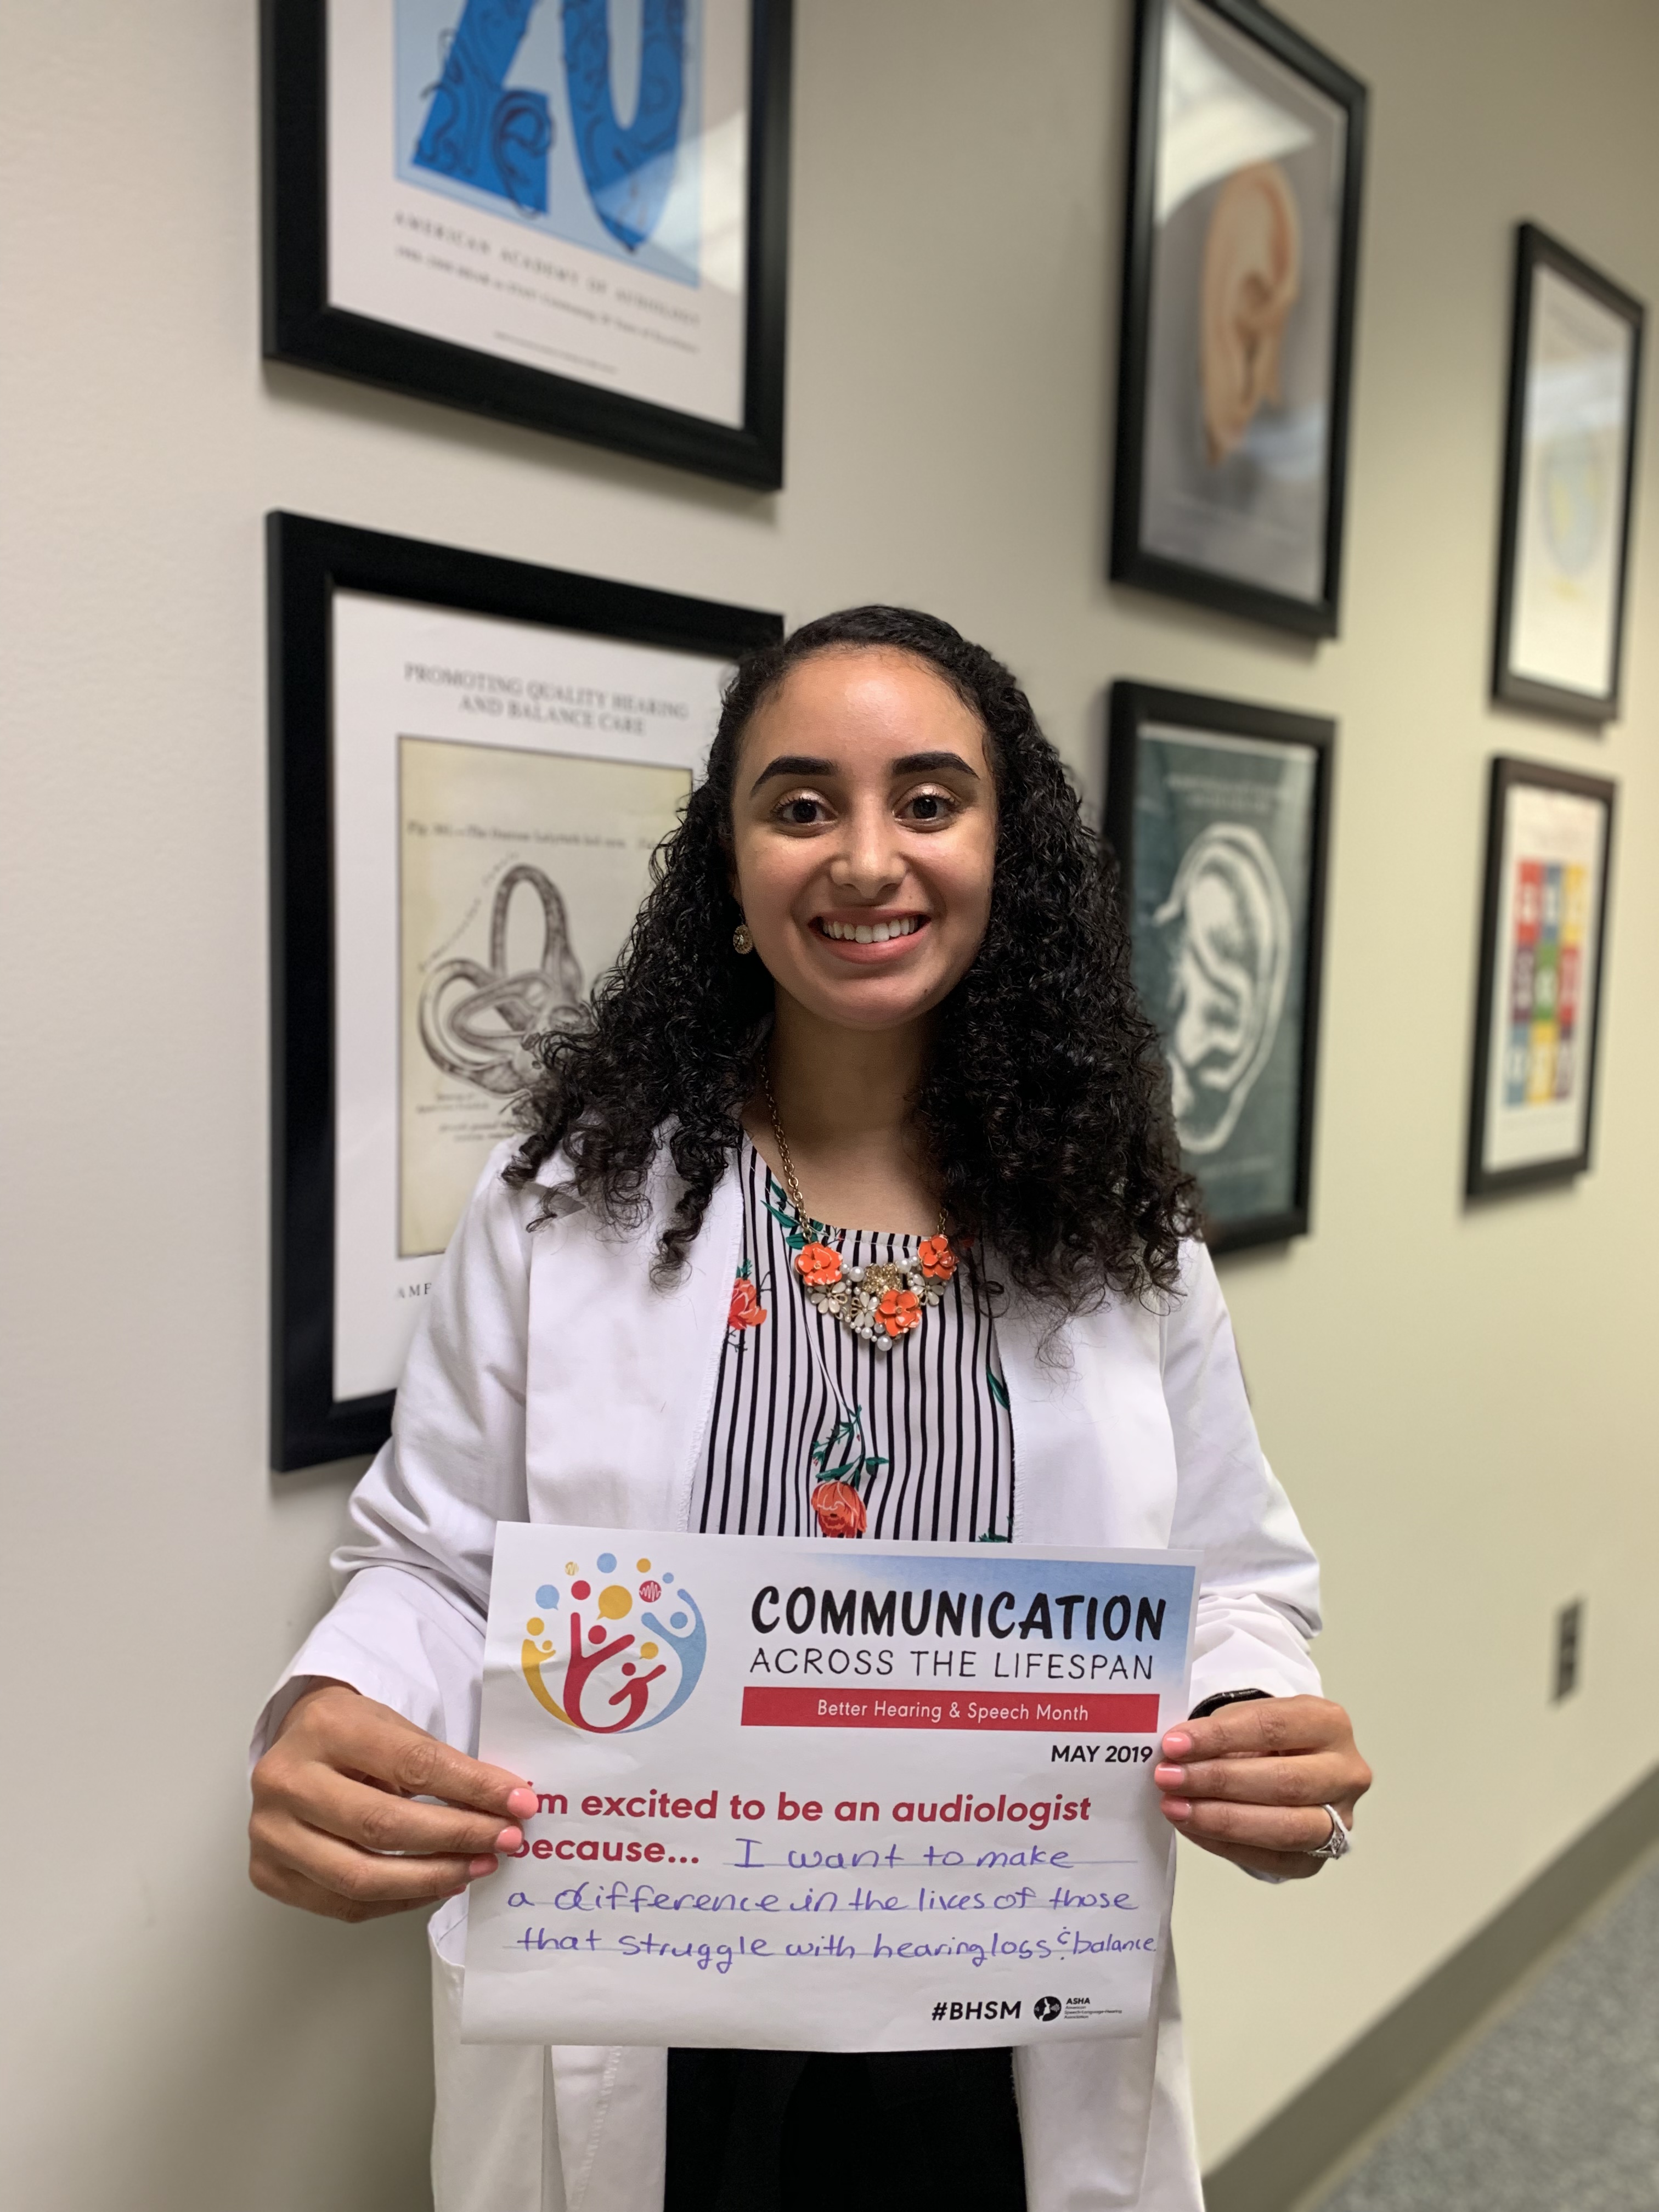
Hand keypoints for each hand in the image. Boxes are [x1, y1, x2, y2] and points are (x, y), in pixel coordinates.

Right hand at [249, 1681, 539, 1921]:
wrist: (297, 1745)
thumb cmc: (353, 1735)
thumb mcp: (396, 1729)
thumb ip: (443, 1766)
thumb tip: (507, 1806)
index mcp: (324, 1728)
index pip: (411, 1764)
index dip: (471, 1788)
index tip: (518, 1803)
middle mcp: (286, 1780)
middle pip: (383, 1825)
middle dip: (456, 1837)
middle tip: (504, 1841)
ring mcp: (270, 1832)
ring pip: (360, 1877)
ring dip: (432, 1878)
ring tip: (477, 1866)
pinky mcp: (268, 1873)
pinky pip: (344, 1904)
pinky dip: (399, 1900)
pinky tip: (437, 1884)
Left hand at [1153, 1695, 1370, 1880]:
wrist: (1290, 1763)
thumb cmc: (1263, 1737)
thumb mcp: (1247, 1718)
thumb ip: (1219, 1731)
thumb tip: (1174, 1753)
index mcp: (1329, 1723)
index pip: (1273, 1726)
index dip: (1220, 1736)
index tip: (1174, 1744)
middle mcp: (1346, 1772)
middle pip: (1285, 1782)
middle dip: (1218, 1781)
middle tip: (1168, 1777)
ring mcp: (1340, 1819)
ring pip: (1286, 1827)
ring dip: (1222, 1819)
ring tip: (1174, 1807)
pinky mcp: (1319, 1855)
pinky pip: (1273, 1859)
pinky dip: (1226, 1844)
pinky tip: (1192, 1828)